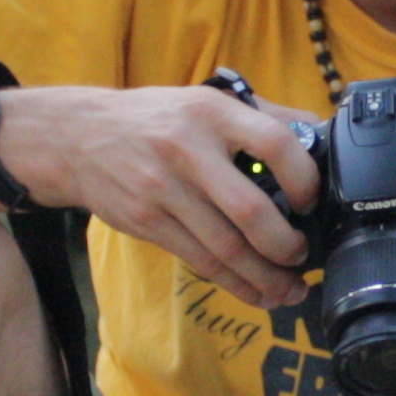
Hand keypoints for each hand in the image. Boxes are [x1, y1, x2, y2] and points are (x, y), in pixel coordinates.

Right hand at [6, 84, 318, 310]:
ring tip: (290, 290)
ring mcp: (163, 188)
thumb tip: (318, 135)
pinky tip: (256, 293)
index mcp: (211, 112)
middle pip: (250, 210)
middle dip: (285, 245)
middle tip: (302, 256)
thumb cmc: (155, 120)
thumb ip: (259, 117)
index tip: (311, 200)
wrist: (77, 138)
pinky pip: (200, 260)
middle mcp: (188, 149)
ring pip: (226, 247)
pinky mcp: (147, 221)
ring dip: (265, 276)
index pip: (274, 143)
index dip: (303, 177)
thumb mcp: (203, 102)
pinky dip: (234, 283)